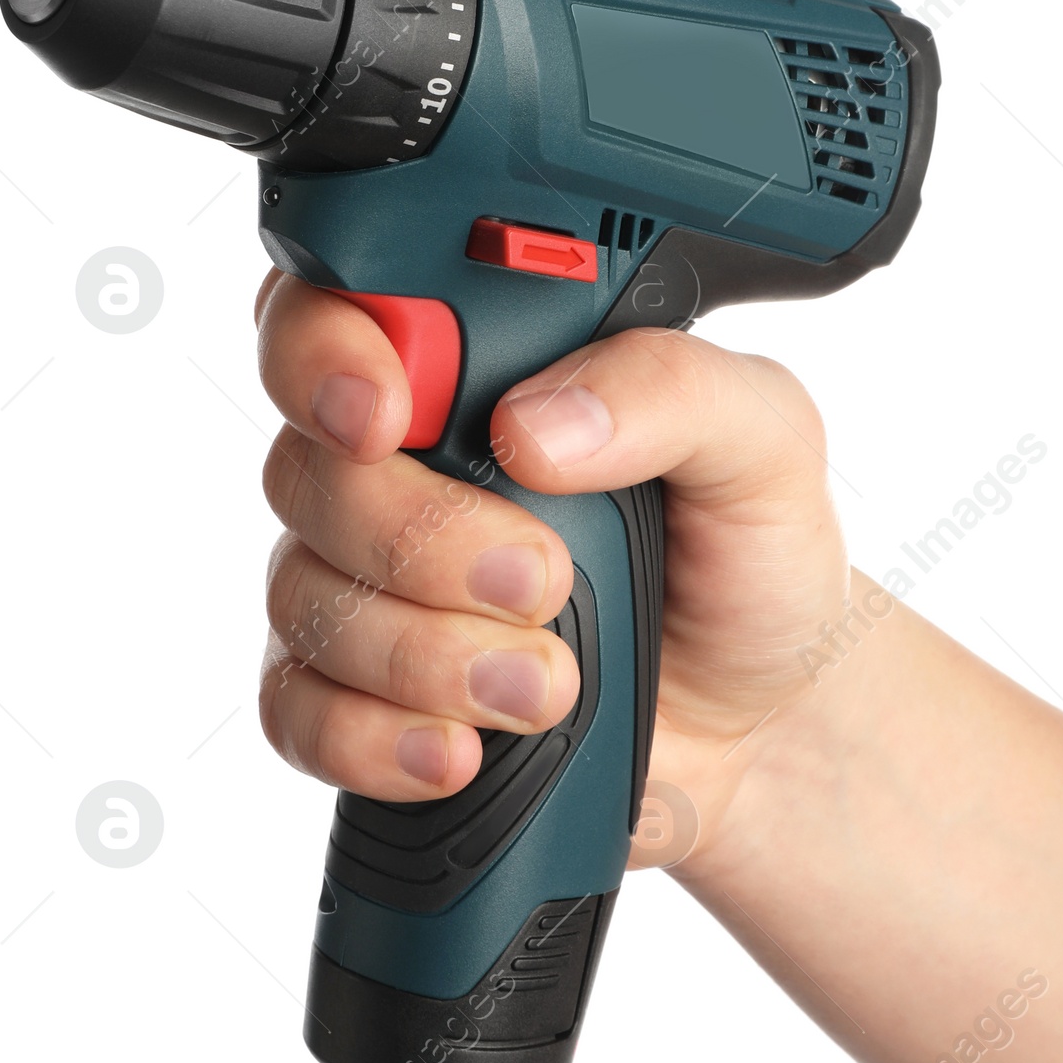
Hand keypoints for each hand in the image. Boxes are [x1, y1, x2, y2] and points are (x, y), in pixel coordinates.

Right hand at [253, 268, 856, 867]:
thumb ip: (672, 392)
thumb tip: (536, 422)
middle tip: (542, 579)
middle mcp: (403, 463)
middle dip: (416, 535)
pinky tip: (458, 751)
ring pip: (305, 595)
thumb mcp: (765, 448)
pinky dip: (371, 738)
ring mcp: (368, 581)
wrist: (753, 727)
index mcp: (481, 366)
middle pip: (308, 467)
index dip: (328, 351)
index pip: (340, 311)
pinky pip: (297, 711)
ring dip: (425, 654)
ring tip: (551, 686)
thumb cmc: (747, 566)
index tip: (385, 415)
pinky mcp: (358, 694)